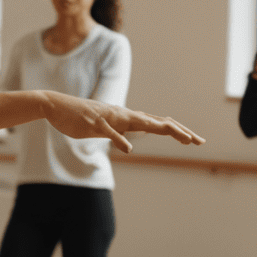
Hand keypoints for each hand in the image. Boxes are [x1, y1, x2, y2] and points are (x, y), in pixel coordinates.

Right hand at [44, 94, 204, 153]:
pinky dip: (119, 140)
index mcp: (128, 118)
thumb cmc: (80, 118)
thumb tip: (132, 138)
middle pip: (158, 122)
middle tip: (199, 141)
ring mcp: (111, 118)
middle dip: (180, 131)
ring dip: (163, 129)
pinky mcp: (95, 124)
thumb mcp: (105, 128)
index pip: (159, 123)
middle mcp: (124, 115)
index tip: (195, 140)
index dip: (178, 131)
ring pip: (142, 123)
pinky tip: (129, 149)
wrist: (56, 106)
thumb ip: (119, 131)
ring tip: (182, 138)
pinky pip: (110, 133)